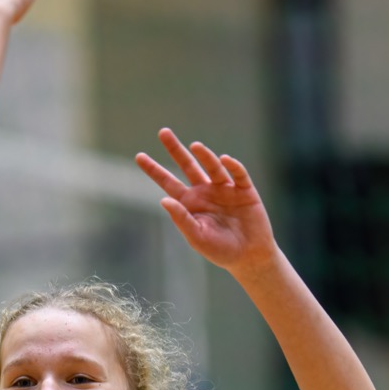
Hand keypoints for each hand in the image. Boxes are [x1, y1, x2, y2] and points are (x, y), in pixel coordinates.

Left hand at [135, 129, 278, 272]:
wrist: (249, 257)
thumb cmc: (220, 250)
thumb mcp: (196, 237)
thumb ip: (181, 219)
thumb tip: (163, 200)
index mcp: (190, 203)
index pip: (168, 183)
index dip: (154, 170)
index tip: (139, 156)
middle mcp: (205, 191)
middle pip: (187, 166)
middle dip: (176, 149)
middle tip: (163, 132)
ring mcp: (225, 189)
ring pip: (212, 166)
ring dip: (205, 155)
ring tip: (195, 146)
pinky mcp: (245, 190)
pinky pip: (238, 174)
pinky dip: (233, 166)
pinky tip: (225, 160)